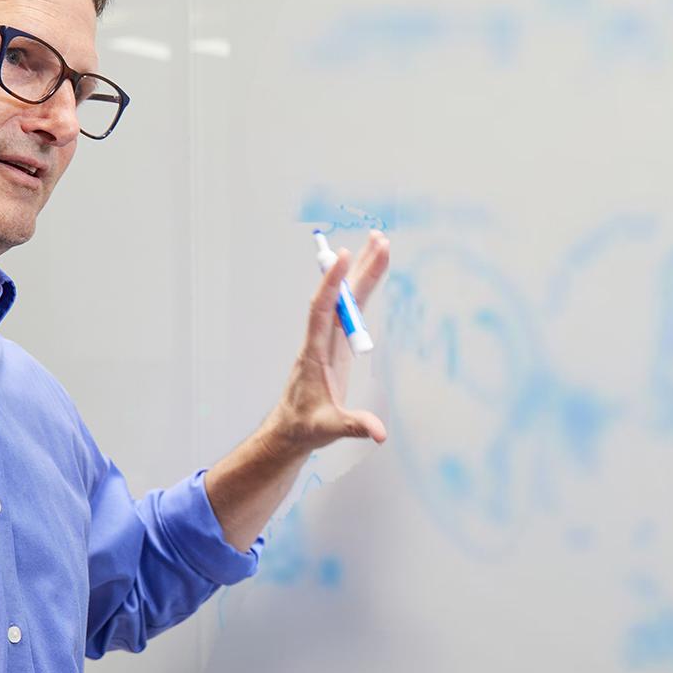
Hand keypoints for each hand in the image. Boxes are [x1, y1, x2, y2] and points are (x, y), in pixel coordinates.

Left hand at [263, 230, 390, 452]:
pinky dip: (365, 290)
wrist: (292, 428)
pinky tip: (375, 272)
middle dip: (358, 267)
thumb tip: (379, 433)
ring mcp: (330, 339)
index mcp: (313, 353)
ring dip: (364, 272)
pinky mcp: (338, 343)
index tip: (342, 256)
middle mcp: (321, 339)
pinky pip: (353, 310)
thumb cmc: (305, 425)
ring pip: (348, 299)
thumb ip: (354, 426)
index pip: (321, 310)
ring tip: (381, 245)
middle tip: (377, 240)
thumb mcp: (329, 427)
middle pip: (340, 296)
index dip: (332, 284)